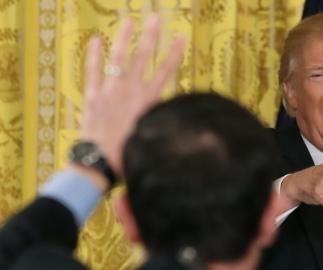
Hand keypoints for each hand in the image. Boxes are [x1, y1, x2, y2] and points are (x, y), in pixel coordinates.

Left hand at [80, 16, 184, 173]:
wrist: (101, 162)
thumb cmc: (130, 153)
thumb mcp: (153, 134)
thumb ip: (162, 116)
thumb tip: (175, 106)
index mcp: (148, 99)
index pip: (166, 71)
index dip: (175, 53)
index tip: (181, 38)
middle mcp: (130, 90)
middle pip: (143, 57)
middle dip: (151, 36)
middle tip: (156, 18)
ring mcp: (109, 90)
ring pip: (118, 58)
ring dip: (124, 37)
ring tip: (128, 20)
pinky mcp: (92, 95)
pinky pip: (92, 71)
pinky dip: (94, 55)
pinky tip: (95, 40)